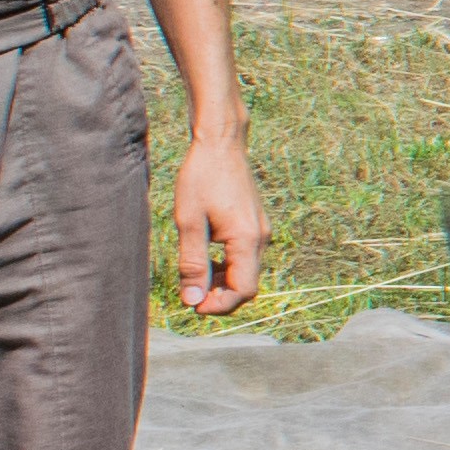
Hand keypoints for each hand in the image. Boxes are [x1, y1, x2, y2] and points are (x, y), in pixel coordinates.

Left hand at [173, 120, 266, 316]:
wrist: (221, 144)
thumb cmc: (201, 178)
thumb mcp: (189, 222)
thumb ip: (192, 264)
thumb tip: (191, 300)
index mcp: (247, 239)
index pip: (243, 290)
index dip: (219, 305)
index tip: (192, 304)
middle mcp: (261, 238)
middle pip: (247, 285)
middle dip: (220, 296)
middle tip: (189, 292)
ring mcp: (261, 231)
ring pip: (247, 272)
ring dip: (222, 282)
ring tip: (194, 275)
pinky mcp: (256, 224)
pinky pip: (246, 257)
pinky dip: (228, 266)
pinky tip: (207, 257)